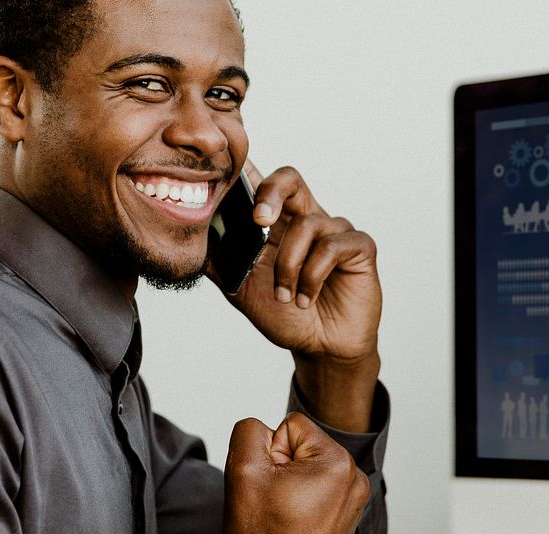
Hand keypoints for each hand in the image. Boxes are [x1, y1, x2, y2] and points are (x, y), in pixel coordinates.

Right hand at [212, 413, 370, 533]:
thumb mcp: (242, 467)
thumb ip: (249, 430)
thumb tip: (265, 430)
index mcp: (338, 463)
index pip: (291, 425)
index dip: (270, 452)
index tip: (270, 485)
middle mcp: (355, 480)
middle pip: (302, 446)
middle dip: (281, 467)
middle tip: (274, 502)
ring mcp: (355, 501)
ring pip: (308, 468)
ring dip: (290, 484)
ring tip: (283, 514)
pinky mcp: (348, 517)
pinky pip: (317, 490)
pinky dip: (302, 501)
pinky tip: (292, 524)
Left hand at [223, 161, 380, 361]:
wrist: (319, 348)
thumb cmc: (285, 315)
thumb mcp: (241, 289)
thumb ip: (219, 262)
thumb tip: (189, 242)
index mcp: (277, 223)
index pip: (261, 184)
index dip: (246, 171)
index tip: (227, 173)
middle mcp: (306, 219)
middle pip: (290, 179)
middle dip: (271, 192)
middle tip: (258, 219)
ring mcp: (334, 231)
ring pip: (307, 224)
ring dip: (289, 265)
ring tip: (285, 295)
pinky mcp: (359, 248)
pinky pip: (332, 247)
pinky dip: (313, 276)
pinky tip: (306, 298)